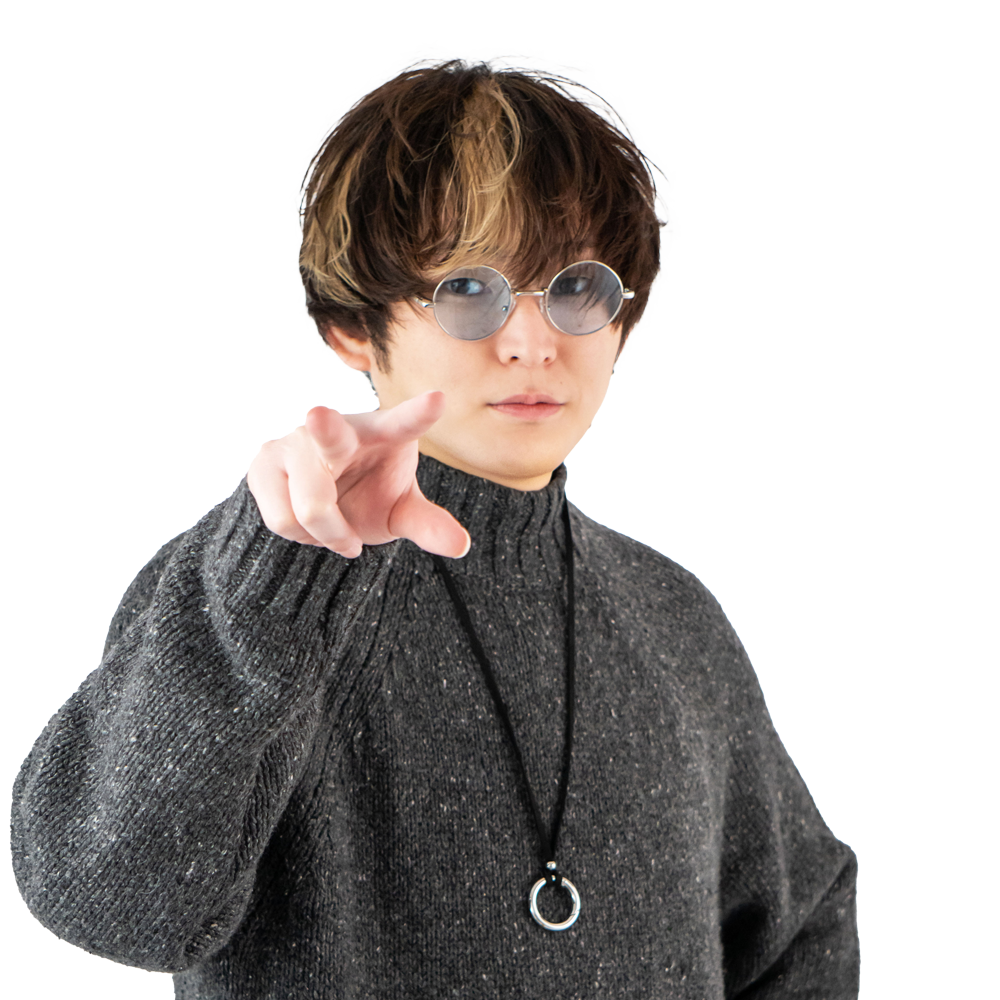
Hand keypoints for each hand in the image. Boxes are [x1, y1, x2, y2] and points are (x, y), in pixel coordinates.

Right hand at [247, 391, 469, 558]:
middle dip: (324, 426)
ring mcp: (297, 440)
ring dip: (327, 535)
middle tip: (318, 415)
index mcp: (384, 432)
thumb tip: (462, 545)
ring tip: (336, 529)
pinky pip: (282, 516)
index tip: (438, 400)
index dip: (418, 413)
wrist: (320, 503)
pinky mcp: (264, 460)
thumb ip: (427, 525)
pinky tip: (306, 523)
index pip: (404, 423)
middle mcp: (339, 428)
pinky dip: (300, 535)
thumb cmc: (368, 496)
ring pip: (309, 505)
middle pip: (331, 433)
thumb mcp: (401, 512)